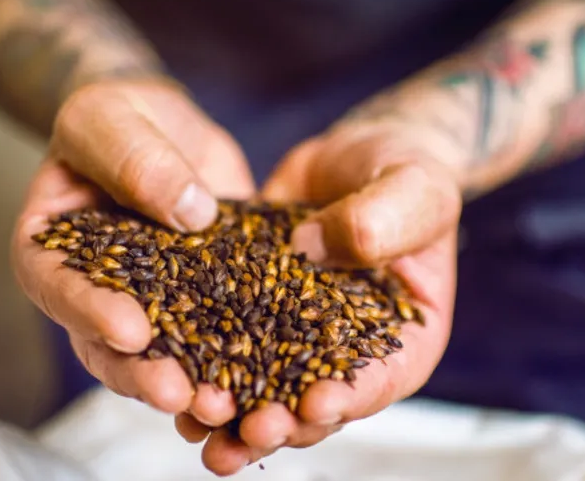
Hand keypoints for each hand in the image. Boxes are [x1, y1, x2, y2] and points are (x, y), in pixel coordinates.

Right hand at [11, 78, 255, 420]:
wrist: (163, 124)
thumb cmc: (118, 116)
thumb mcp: (110, 118)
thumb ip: (134, 157)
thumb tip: (189, 212)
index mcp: (52, 248)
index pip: (58, 287)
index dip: (90, 313)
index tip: (131, 331)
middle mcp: (97, 288)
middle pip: (108, 344)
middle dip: (144, 373)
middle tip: (181, 393)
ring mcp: (151, 300)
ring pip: (163, 353)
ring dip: (193, 381)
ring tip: (226, 403)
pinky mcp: (202, 299)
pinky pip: (217, 332)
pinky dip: (238, 356)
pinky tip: (268, 375)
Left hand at [180, 125, 461, 474]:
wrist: (360, 154)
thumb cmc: (408, 170)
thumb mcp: (415, 188)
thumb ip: (382, 221)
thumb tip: (313, 249)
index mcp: (403, 335)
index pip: (381, 378)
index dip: (349, 398)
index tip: (313, 406)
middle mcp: (346, 347)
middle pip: (315, 400)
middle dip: (281, 421)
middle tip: (249, 430)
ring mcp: (296, 332)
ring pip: (263, 385)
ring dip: (233, 413)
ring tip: (201, 424)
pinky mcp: (253, 306)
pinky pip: (223, 338)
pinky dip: (198, 362)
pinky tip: (168, 380)